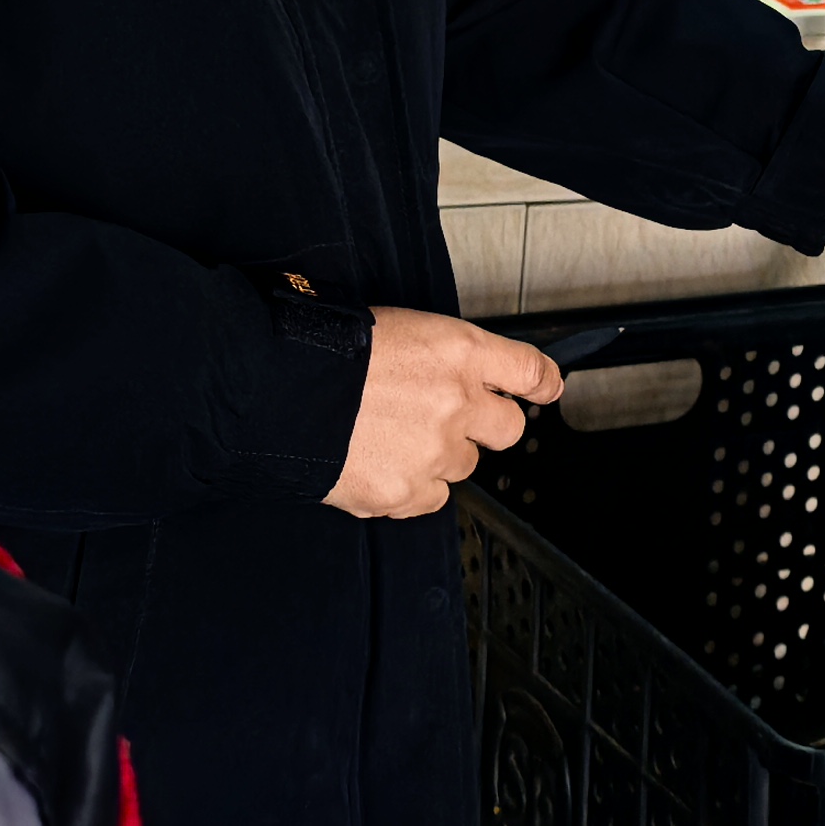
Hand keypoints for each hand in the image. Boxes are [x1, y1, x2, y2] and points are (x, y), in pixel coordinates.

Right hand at [326, 307, 561, 518]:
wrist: (277, 392)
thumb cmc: (327, 352)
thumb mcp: (398, 327)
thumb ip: (442, 356)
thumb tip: (462, 375)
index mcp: (457, 352)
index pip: (527, 370)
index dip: (542, 383)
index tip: (547, 389)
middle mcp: (457, 402)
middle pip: (509, 427)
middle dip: (487, 424)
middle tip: (451, 418)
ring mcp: (434, 452)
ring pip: (464, 465)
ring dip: (439, 455)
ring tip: (391, 435)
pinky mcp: (406, 492)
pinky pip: (429, 498)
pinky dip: (411, 487)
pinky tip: (380, 463)